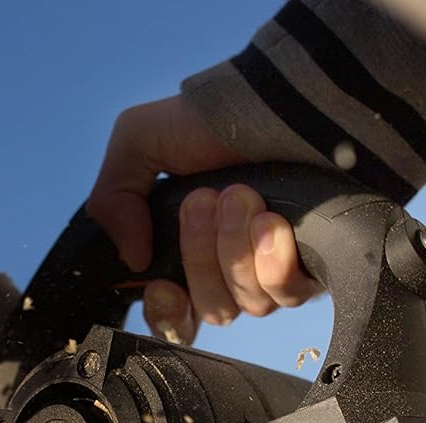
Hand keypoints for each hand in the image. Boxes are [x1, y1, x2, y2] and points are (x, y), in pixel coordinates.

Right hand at [86, 95, 319, 343]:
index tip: (163, 284)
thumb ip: (113, 200)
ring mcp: (273, 273)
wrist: (279, 100)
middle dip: (201, 255)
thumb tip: (132, 260)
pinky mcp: (312, 266)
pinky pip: (287, 294)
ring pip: (247, 303)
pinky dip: (273, 263)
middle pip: (211, 311)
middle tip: (206, 200)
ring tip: (242, 197)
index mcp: (187, 256)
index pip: (175, 319)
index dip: (166, 313)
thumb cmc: (211, 120)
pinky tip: (270, 223)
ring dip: (235, 249)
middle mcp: (232, 271)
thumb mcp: (138, 143)